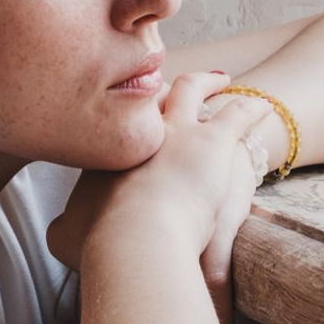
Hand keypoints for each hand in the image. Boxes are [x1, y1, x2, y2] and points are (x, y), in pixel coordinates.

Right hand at [47, 71, 274, 323]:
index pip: (118, 122)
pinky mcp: (214, 141)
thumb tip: (60, 228)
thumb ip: (62, 228)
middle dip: (159, 87)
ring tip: (220, 80)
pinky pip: (237, 115)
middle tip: (170, 84)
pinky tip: (263, 107)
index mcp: (108, 150)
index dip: (126, 116)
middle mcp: (141, 131)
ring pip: (192, 90)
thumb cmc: (99, 243)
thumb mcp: (66, 236)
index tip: (132, 114)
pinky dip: (251, 109)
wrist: (133, 238)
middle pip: (150, 94)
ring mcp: (177, 130)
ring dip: (207, 82)